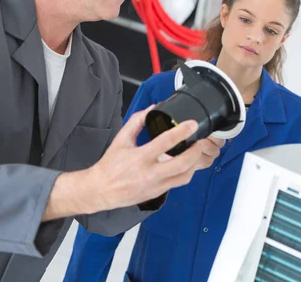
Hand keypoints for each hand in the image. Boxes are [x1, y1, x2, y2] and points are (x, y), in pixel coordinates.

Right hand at [88, 105, 221, 211]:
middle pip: (182, 163)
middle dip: (195, 150)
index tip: (192, 124)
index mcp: (140, 157)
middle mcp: (150, 173)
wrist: (100, 190)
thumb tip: (152, 108)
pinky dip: (187, 172)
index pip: (165, 142)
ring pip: (184, 176)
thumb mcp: (121, 139)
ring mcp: (156, 185)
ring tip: (196, 151)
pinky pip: (179, 183)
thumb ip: (137, 121)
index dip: (182, 132)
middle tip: (199, 140)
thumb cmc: (110, 164)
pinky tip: (187, 164)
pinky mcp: (158, 193)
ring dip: (195, 163)